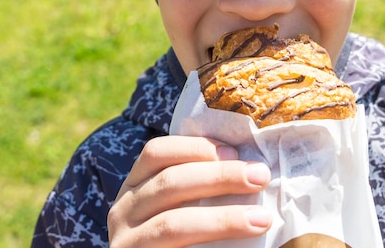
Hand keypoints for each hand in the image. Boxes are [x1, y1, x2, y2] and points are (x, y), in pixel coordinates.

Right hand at [107, 135, 271, 247]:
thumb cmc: (182, 239)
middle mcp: (123, 211)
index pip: (156, 152)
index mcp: (135, 187)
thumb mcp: (180, 207)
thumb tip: (251, 168)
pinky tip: (241, 244)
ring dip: (224, 219)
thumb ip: (200, 188)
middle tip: (259, 176)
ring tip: (261, 219)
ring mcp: (127, 243)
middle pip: (169, 183)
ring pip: (173, 224)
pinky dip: (211, 246)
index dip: (195, 147)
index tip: (233, 151)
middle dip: (220, 177)